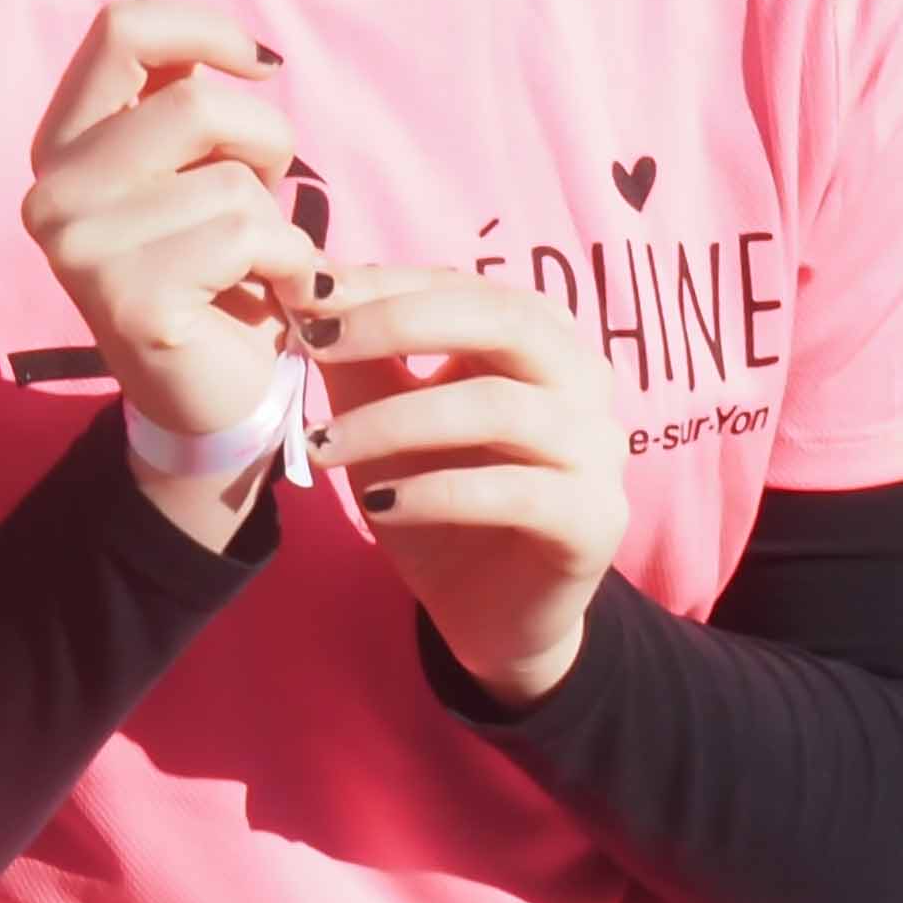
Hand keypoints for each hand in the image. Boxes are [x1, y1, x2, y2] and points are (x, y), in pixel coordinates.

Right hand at [17, 2, 322, 498]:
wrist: (211, 393)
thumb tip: (243, 53)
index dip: (206, 29)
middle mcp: (53, 192)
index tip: (261, 65)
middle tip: (264, 198)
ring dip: (280, 219)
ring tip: (259, 261)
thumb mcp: (196, 170)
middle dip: (266, 142)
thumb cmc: (215, 267)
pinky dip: (295, 264)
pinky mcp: (131, 301)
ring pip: (234, 180)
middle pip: (197, 103)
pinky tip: (280, 296)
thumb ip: (190, 109)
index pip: (122, 29)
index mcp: (63, 144)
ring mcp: (81, 250)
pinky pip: (254, 239)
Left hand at [298, 270, 631, 703]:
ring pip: (503, 407)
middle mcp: (584, 383)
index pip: (468, 288)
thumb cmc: (440, 507)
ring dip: (398, 420)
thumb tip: (305, 292)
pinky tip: (377, 506)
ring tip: (324, 446)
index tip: (306, 292)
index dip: (388, 284)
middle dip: (402, 323)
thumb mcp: (388, 430)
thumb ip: (362, 366)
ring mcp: (598, 451)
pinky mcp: (593, 520)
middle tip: (318, 343)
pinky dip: (437, 492)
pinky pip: (516, 492)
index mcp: (542, 344)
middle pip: (507, 321)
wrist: (493, 618)